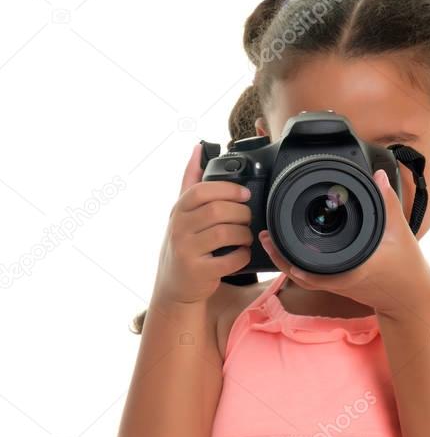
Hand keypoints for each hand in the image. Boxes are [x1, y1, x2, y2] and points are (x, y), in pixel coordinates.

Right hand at [152, 143, 253, 305]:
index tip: (244, 194)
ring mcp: (186, 250)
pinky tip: (240, 254)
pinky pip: (230, 259)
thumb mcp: (181, 212)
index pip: (201, 191)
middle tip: (247, 219)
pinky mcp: (199, 271)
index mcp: (178, 210)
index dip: (228, 190)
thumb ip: (190, 181)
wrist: (175, 287)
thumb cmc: (184, 244)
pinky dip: (242, 256)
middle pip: (218, 211)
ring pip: (226, 233)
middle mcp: (179, 228)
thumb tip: (198, 149)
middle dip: (241, 214)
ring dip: (244, 234)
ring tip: (244, 237)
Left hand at [258, 168, 429, 317]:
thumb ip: (387, 203)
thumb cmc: (408, 270)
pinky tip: (290, 253)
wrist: (411, 300)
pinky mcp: (340, 286)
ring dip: (284, 261)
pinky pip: (311, 279)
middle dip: (279, 253)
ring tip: (269, 242)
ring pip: (302, 277)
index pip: (311, 261)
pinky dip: (298, 267)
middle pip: (298, 271)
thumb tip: (377, 176)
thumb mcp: (400, 233)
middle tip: (264, 234)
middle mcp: (339, 279)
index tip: (275, 232)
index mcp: (351, 267)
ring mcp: (338, 286)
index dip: (288, 249)